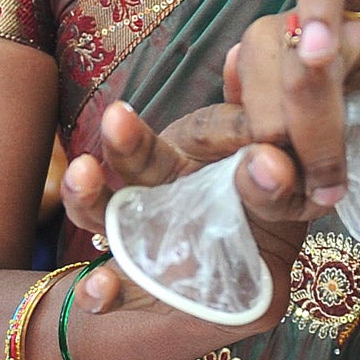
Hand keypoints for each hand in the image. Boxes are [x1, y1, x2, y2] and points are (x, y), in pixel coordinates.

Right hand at [61, 100, 312, 331]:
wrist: (240, 296)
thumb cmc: (256, 221)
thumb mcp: (276, 185)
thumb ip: (269, 145)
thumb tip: (246, 63)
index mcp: (193, 159)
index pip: (200, 135)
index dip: (220, 132)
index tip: (251, 141)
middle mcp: (154, 194)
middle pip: (133, 161)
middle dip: (125, 140)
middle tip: (117, 119)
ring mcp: (135, 241)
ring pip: (100, 213)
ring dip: (88, 195)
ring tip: (84, 175)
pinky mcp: (131, 290)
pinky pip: (107, 291)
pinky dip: (96, 290)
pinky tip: (100, 287)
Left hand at [229, 0, 359, 207]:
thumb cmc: (355, 162)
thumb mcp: (306, 185)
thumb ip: (271, 182)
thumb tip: (254, 161)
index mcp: (277, 61)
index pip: (252, 60)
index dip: (261, 114)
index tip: (286, 173)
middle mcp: (316, 23)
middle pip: (285, 20)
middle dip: (294, 95)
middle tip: (315, 155)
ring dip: (317, 0)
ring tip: (319, 54)